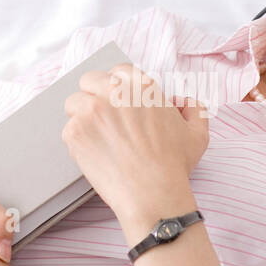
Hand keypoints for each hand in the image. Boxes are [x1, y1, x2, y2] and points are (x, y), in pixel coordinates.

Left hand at [61, 62, 208, 220]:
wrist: (152, 194)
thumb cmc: (173, 166)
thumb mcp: (197, 134)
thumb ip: (193, 109)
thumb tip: (182, 102)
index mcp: (142, 87)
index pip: (118, 71)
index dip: (117, 86)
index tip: (117, 100)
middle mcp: (114, 93)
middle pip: (90, 80)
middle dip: (95, 95)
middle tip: (103, 116)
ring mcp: (91, 111)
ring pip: (74, 102)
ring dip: (82, 115)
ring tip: (97, 135)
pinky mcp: (76, 132)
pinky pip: (68, 128)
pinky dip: (78, 140)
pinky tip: (94, 152)